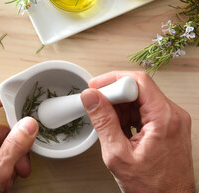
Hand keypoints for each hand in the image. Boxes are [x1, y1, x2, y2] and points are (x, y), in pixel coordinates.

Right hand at [80, 71, 194, 192]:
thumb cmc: (152, 188)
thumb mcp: (118, 154)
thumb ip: (103, 121)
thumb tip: (91, 97)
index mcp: (165, 118)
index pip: (138, 81)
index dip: (113, 81)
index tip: (95, 88)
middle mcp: (172, 115)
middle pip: (139, 88)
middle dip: (114, 95)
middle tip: (97, 107)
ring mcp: (171, 120)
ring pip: (139, 99)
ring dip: (119, 108)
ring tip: (110, 127)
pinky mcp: (167, 126)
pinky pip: (144, 110)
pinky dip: (127, 116)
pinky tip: (119, 131)